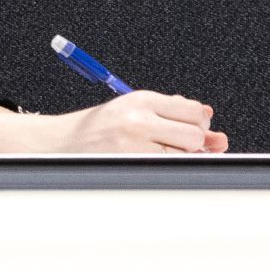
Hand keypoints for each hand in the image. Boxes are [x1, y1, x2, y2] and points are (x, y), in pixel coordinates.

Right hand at [55, 92, 229, 154]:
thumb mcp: (133, 108)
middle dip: (195, 143)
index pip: (194, 110)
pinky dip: (168, 169)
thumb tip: (208, 116)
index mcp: (142, 99)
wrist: (61, 143)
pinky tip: (155, 165)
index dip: (200, 123)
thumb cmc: (99, 127)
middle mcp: (139, 119)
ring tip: (162, 155)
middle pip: (195, 134)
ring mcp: (134, 144)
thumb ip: (172, 110)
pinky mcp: (130, 165)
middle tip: (178, 145)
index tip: (193, 129)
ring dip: (181, 158)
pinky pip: (168, 170)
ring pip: (185, 155)